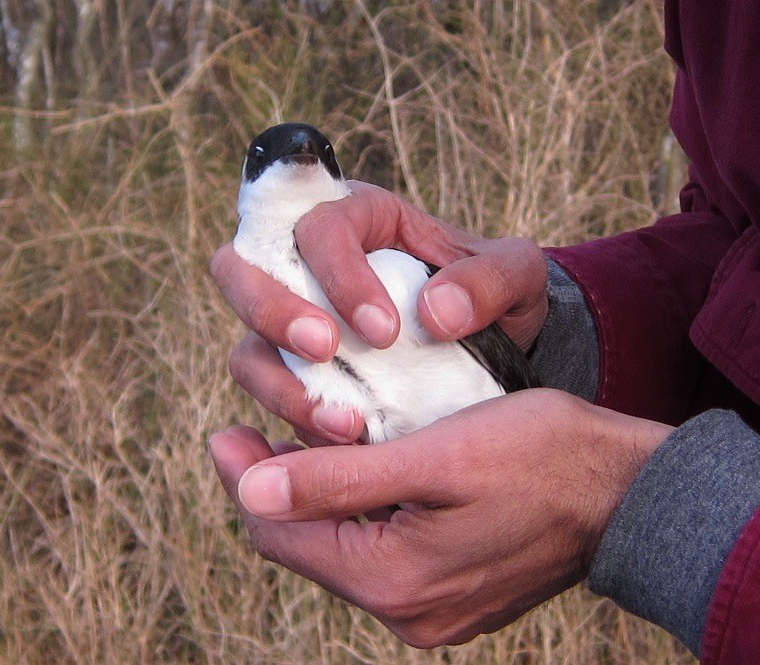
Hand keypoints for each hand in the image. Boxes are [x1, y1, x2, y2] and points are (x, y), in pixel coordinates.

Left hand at [209, 389, 672, 647]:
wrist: (630, 495)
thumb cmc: (540, 456)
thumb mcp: (433, 454)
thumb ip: (337, 479)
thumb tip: (248, 489)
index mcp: (391, 580)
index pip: (280, 532)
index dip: (244, 477)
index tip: (226, 429)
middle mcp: (406, 612)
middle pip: (307, 547)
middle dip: (279, 487)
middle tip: (263, 427)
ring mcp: (432, 612)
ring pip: (343, 551)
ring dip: (321, 500)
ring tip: (311, 440)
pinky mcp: (454, 598)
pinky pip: (381, 558)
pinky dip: (361, 516)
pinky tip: (365, 473)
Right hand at [210, 181, 548, 443]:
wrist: (495, 350)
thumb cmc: (496, 295)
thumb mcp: (517, 276)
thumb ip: (490, 280)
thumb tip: (436, 313)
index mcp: (360, 218)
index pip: (319, 225)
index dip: (337, 272)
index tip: (384, 330)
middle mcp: (308, 264)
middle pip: (241, 270)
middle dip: (274, 313)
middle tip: (326, 352)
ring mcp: (292, 323)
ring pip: (247, 344)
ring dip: (280, 385)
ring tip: (345, 423)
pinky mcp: (294, 377)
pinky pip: (268, 397)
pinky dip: (297, 421)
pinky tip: (346, 442)